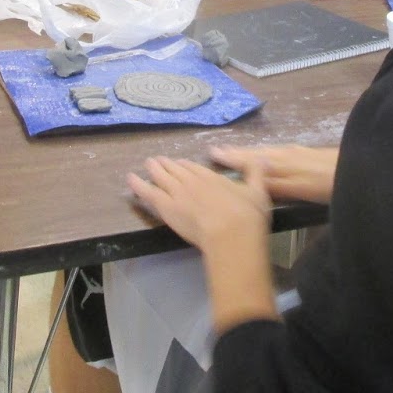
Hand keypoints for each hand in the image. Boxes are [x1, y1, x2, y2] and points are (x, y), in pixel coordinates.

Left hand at [128, 155, 270, 253]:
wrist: (231, 233)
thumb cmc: (247, 216)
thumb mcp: (258, 191)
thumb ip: (256, 174)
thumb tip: (262, 159)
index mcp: (212, 177)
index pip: (193, 167)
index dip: (185, 165)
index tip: (180, 164)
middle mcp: (192, 181)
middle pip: (175, 170)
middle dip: (167, 164)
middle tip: (158, 161)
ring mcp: (177, 193)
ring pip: (161, 177)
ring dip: (153, 169)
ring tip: (148, 164)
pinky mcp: (166, 207)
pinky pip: (148, 192)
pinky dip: (138, 184)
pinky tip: (130, 179)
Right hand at [211, 144, 336, 204]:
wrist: (363, 170)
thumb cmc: (331, 185)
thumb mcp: (301, 189)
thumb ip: (276, 184)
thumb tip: (247, 178)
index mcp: (282, 164)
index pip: (251, 162)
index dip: (233, 161)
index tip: (213, 155)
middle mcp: (287, 155)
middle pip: (258, 154)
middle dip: (238, 153)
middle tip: (218, 150)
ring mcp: (300, 154)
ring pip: (269, 152)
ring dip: (251, 152)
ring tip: (237, 151)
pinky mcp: (311, 155)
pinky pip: (280, 152)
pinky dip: (268, 153)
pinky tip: (271, 155)